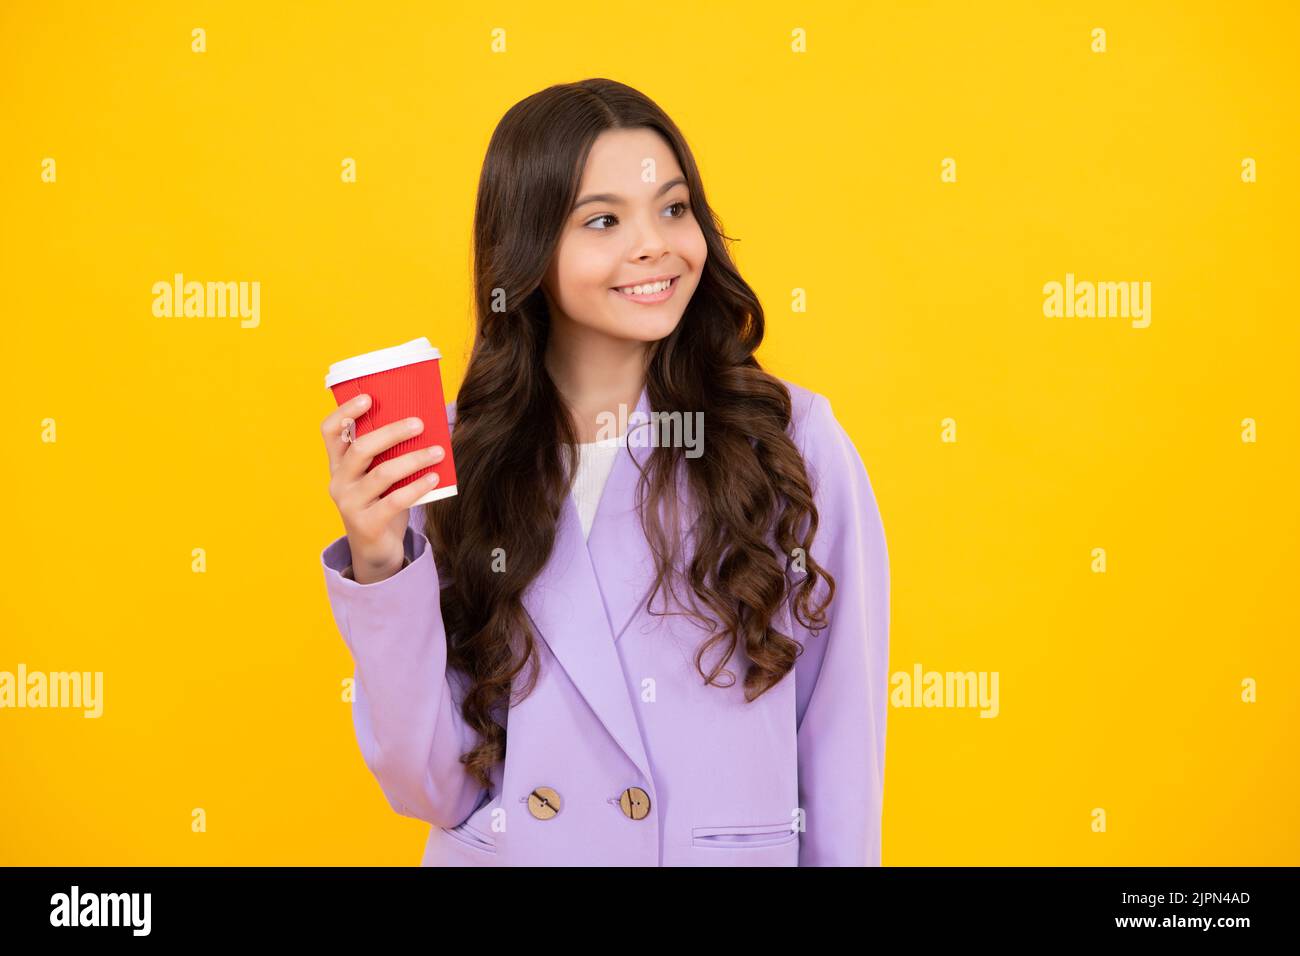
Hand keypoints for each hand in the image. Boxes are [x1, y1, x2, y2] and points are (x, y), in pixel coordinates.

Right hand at [321, 393, 445, 581]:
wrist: (376, 552)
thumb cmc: (383, 504)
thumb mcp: (380, 477)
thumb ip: (389, 455)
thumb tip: (423, 423)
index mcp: (338, 465)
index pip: (330, 432)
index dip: (345, 411)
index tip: (369, 397)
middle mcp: (339, 482)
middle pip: (361, 449)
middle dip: (392, 432)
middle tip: (419, 424)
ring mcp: (350, 504)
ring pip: (382, 474)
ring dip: (413, 459)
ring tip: (438, 451)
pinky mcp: (366, 525)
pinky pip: (394, 501)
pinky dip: (417, 487)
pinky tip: (434, 478)